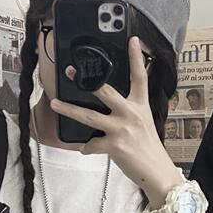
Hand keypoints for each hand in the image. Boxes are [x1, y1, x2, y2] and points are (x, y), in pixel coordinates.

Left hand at [49, 36, 180, 205]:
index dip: (136, 57)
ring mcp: (122, 129)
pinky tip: (85, 149)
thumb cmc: (148, 149)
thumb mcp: (144, 123)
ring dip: (69, 109)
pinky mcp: (115, 146)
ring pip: (89, 116)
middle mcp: (131, 113)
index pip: (140, 77)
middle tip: (71, 71)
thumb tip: (107, 106)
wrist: (157, 173)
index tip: (133, 40)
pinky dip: (86, 148)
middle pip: (105, 91)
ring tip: (55, 103)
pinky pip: (91, 144)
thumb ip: (129, 112)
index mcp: (140, 105)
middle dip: (86, 81)